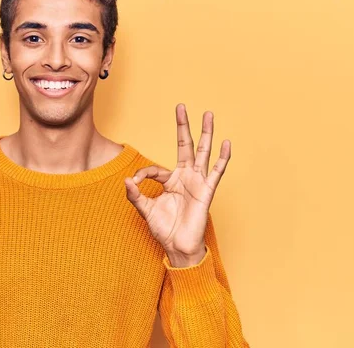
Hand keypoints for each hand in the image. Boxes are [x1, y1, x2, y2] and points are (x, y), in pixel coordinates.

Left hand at [125, 104, 230, 266]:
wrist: (177, 246)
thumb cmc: (164, 229)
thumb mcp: (145, 210)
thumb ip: (135, 195)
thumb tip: (126, 180)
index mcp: (170, 181)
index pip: (155, 168)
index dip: (143, 172)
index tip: (134, 181)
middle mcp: (185, 177)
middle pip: (184, 146)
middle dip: (183, 127)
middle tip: (181, 107)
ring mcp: (197, 182)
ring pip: (202, 152)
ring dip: (205, 133)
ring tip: (208, 114)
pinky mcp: (206, 191)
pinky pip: (216, 171)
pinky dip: (222, 158)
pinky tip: (226, 143)